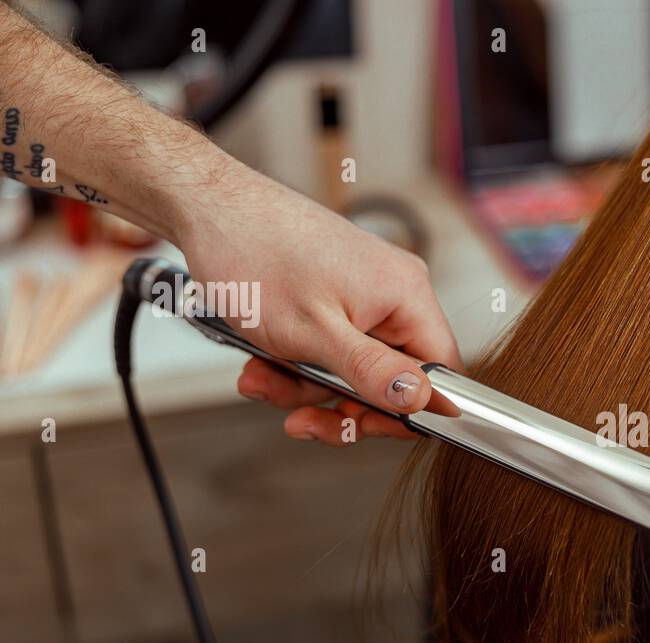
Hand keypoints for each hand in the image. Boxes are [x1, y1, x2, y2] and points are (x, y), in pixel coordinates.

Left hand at [179, 164, 462, 444]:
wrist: (207, 208)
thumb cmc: (256, 253)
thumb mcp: (315, 332)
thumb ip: (373, 371)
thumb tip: (422, 400)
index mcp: (406, 295)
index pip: (441, 371)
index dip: (409, 409)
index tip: (364, 426)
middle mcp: (393, 294)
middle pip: (392, 379)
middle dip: (341, 404)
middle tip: (303, 418)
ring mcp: (363, 295)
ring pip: (354, 371)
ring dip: (305, 386)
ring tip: (263, 377)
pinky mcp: (335, 298)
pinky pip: (331, 350)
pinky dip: (296, 365)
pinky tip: (261, 362)